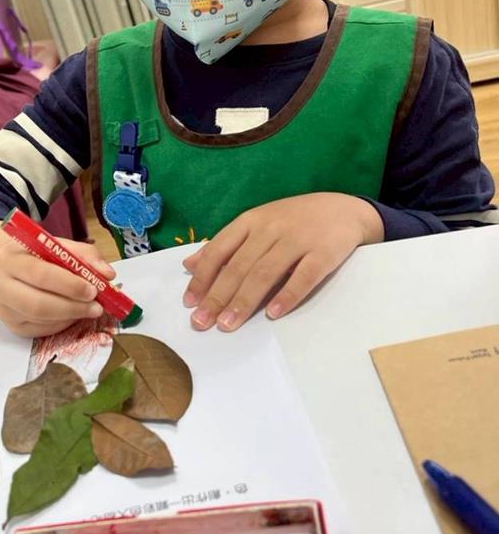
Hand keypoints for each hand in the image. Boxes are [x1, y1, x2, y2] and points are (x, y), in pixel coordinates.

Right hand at [0, 221, 116, 337]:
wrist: (4, 268)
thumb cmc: (34, 255)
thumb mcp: (55, 245)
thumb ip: (83, 255)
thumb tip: (107, 274)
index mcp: (9, 258)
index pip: (40, 274)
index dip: (69, 284)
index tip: (93, 290)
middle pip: (38, 304)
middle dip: (73, 307)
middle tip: (96, 306)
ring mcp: (2, 309)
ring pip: (40, 319)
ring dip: (71, 316)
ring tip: (90, 310)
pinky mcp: (11, 326)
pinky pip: (40, 331)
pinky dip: (62, 324)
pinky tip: (73, 315)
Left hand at [182, 193, 382, 331]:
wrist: (344, 209)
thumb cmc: (294, 221)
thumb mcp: (256, 224)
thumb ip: (224, 245)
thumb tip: (189, 264)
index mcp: (250, 221)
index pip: (219, 250)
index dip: (203, 277)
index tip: (190, 303)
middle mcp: (270, 228)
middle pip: (239, 266)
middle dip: (218, 296)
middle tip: (202, 322)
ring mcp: (298, 239)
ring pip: (265, 272)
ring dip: (245, 300)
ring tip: (228, 324)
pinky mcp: (324, 252)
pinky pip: (304, 276)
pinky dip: (288, 295)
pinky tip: (273, 313)